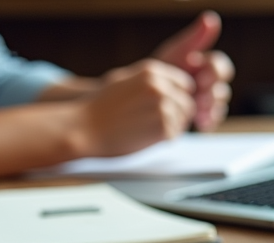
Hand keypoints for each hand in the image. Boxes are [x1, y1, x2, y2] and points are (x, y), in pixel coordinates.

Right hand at [80, 60, 196, 156]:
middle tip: (158, 125)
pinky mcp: (163, 128)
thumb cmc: (100, 108)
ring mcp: (163, 107)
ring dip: (171, 128)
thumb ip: (149, 80)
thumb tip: (171, 86)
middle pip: (187, 104)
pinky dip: (163, 140)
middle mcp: (160, 86)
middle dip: (177, 115)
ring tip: (149, 131)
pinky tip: (145, 138)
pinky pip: (174, 136)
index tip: (167, 108)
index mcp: (152, 71)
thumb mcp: (124, 80)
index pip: (185, 84)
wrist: (85, 129)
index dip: (178, 98)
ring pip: (183, 121)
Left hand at [153, 11, 234, 130]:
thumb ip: (194, 38)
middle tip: (199, 96)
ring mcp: (206, 102)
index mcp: (204, 66)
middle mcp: (209, 84)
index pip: (221, 66)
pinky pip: (214, 120)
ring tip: (196, 109)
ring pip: (220, 105)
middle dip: (212, 92)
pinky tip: (199, 121)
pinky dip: (209, 120)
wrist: (143, 98)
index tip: (201, 75)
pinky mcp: (201, 118)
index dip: (215, 71)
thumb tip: (211, 18)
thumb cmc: (159, 72)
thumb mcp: (175, 54)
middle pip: (223, 88)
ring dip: (210, 107)